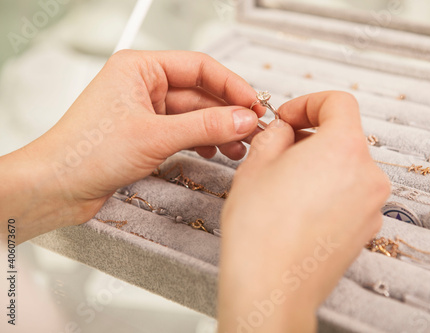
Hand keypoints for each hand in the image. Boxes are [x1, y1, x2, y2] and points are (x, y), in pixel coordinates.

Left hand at [0, 50, 263, 242]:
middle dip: (227, 112)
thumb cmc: (85, 152)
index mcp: (140, 69)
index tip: (254, 105)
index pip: (199, 67)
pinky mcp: (145, 134)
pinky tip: (215, 152)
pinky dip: (201, 141)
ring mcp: (145, 111)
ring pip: (193, 115)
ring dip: (218, 129)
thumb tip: (243, 119)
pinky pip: (183, 132)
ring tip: (238, 147)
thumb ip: (205, 126)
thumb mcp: (155, 136)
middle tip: (252, 129)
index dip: (231, 85)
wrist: (55, 187)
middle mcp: (143, 86)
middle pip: (199, 92)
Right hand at [218, 92, 390, 332]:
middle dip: (310, 137)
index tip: (288, 119)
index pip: (339, 103)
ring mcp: (371, 206)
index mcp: (344, 148)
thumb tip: (286, 130)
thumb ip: (276, 135)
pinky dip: (328, 190)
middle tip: (278, 151)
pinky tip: (298, 208)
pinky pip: (349, 194)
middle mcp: (368, 175)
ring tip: (284, 184)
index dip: (308, 104)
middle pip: (344, 136)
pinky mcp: (366, 230)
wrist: (271, 287)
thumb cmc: (260, 230)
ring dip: (319, 165)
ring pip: (346, 167)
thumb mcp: (257, 164)